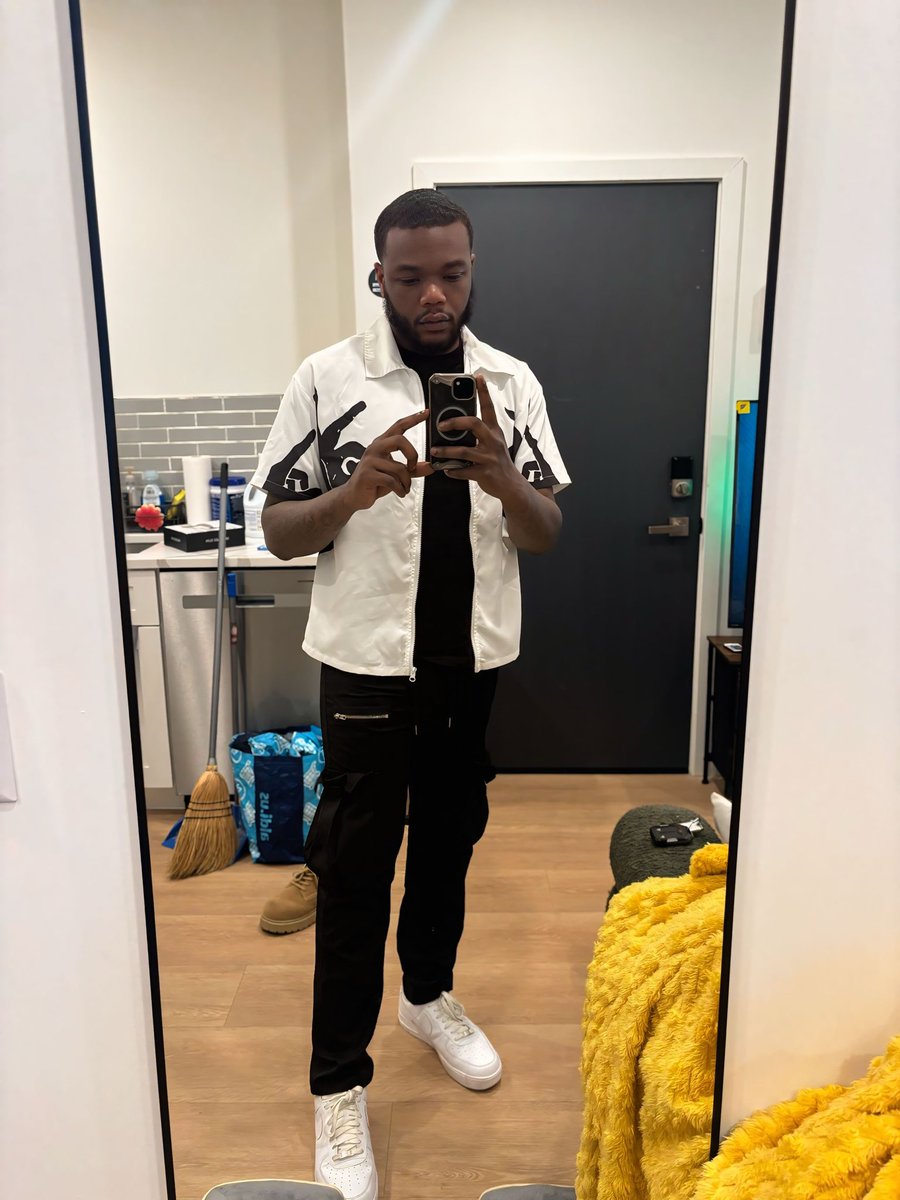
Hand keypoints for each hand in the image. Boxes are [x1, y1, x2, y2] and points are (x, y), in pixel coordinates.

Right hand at [345, 410, 432, 510]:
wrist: (354, 495)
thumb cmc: (374, 482)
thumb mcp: (396, 474)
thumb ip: (413, 469)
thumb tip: (430, 467)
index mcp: (382, 443)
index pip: (398, 426)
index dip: (413, 419)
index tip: (425, 413)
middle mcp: (375, 448)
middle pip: (400, 440)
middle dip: (412, 456)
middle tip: (413, 468)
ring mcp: (370, 461)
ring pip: (399, 468)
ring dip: (406, 481)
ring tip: (405, 488)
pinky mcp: (367, 475)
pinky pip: (391, 481)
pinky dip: (400, 489)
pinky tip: (400, 492)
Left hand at [431, 375, 520, 500]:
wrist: (511, 485)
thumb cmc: (498, 462)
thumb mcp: (493, 443)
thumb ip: (479, 434)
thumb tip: (455, 428)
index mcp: (494, 431)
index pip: (489, 407)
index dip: (483, 392)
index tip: (477, 377)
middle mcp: (493, 441)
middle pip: (473, 424)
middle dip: (454, 422)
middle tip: (440, 425)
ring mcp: (489, 458)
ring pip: (463, 451)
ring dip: (446, 450)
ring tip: (435, 450)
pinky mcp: (484, 473)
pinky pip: (463, 471)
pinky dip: (452, 470)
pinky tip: (445, 469)